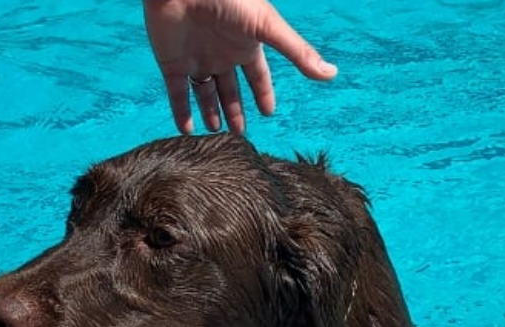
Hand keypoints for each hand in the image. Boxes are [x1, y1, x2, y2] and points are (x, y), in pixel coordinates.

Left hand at [143, 0, 336, 134]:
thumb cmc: (230, 0)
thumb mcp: (267, 27)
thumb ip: (297, 52)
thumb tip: (331, 74)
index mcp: (245, 45)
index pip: (258, 76)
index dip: (263, 93)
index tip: (268, 113)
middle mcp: (222, 54)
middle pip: (230, 89)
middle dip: (235, 109)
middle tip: (239, 134)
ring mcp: (196, 59)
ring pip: (204, 93)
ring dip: (209, 113)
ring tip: (215, 133)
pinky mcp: (172, 63)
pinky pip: (176, 93)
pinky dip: (181, 112)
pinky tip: (186, 130)